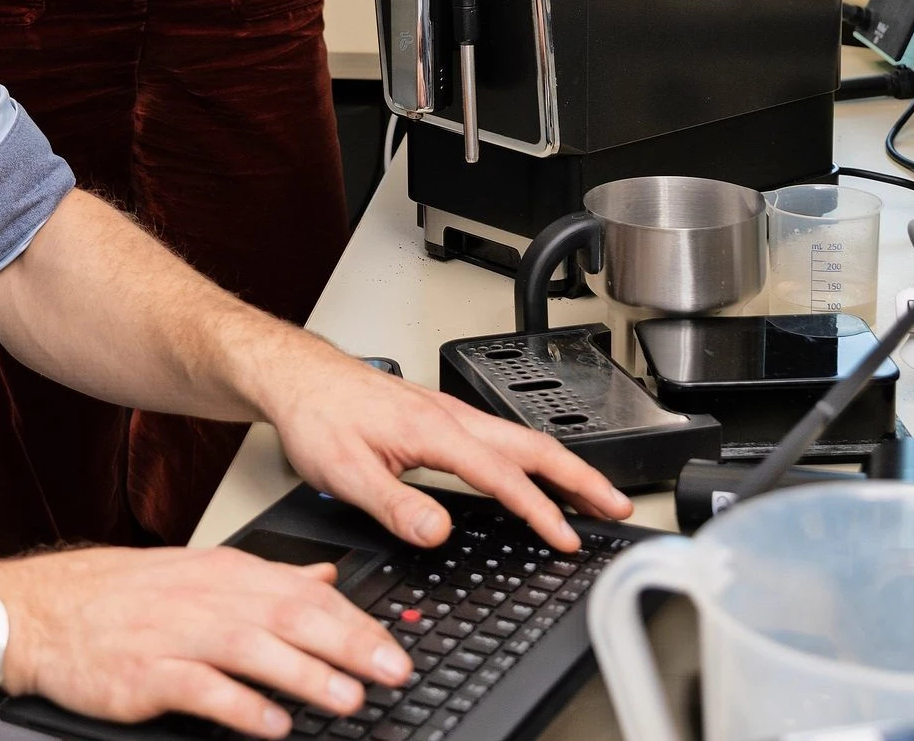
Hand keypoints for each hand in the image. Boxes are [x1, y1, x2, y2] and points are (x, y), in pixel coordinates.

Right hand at [0, 545, 410, 738]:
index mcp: (224, 573)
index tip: (394, 648)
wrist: (41, 611)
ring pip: (251, 649)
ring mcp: (174, 635)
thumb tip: (327, 576)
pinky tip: (271, 723)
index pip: (304, 592)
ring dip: (304, 675)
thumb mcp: (200, 574)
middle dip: (347, 644)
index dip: (354, 621)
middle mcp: (205, 598)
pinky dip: (239, 705)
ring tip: (346, 698)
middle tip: (392, 671)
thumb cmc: (122, 598)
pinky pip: (200, 689)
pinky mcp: (145, 674)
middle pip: (289, 616)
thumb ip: (268, 578)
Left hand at [257, 349, 633, 552]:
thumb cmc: (317, 416)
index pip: (500, 474)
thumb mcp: (344, 471)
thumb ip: (394, 505)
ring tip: (593, 495)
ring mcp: (448, 413)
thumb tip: (437, 532)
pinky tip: (537, 474)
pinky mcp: (440, 416)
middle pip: (532, 445)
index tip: (565, 536)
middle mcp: (449, 415)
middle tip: (617, 505)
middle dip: (581, 477)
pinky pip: (501, 436)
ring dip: (563, 466)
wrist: (296, 377)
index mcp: (433, 429)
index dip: (538, 509)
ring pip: (521, 438)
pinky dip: (534, 457)